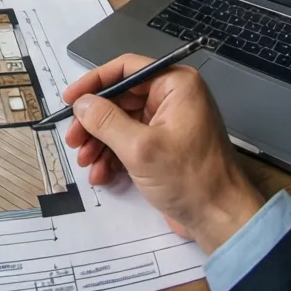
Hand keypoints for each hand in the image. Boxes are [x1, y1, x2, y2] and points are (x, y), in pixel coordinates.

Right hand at [63, 54, 264, 253]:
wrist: (222, 221)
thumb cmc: (189, 178)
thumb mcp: (140, 148)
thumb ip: (105, 121)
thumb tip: (81, 104)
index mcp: (175, 84)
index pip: (126, 69)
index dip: (94, 82)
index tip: (69, 100)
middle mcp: (172, 97)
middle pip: (119, 98)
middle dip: (93, 121)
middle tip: (72, 139)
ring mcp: (168, 123)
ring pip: (120, 122)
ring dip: (99, 141)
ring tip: (85, 162)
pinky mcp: (164, 146)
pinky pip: (129, 141)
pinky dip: (112, 155)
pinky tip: (100, 174)